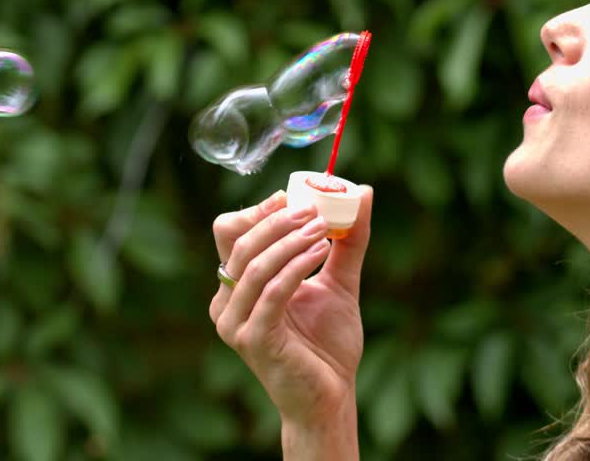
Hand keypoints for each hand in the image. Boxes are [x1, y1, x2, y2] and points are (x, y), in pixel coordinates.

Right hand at [209, 186, 372, 423]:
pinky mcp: (253, 339)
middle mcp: (226, 302)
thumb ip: (348, 240)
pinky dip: (296, 267)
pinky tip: (321, 253)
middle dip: (275, 220)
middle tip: (312, 210)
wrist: (331, 397)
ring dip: (289, 241)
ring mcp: (235, 322)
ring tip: (323, 231)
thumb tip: (363, 191)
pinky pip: (271, 292)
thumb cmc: (327, 343)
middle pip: (238, 241)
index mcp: (237, 285)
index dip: (259, 210)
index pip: (231, 232)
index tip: (293, 196)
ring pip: (254, 264)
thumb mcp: (338, 280)